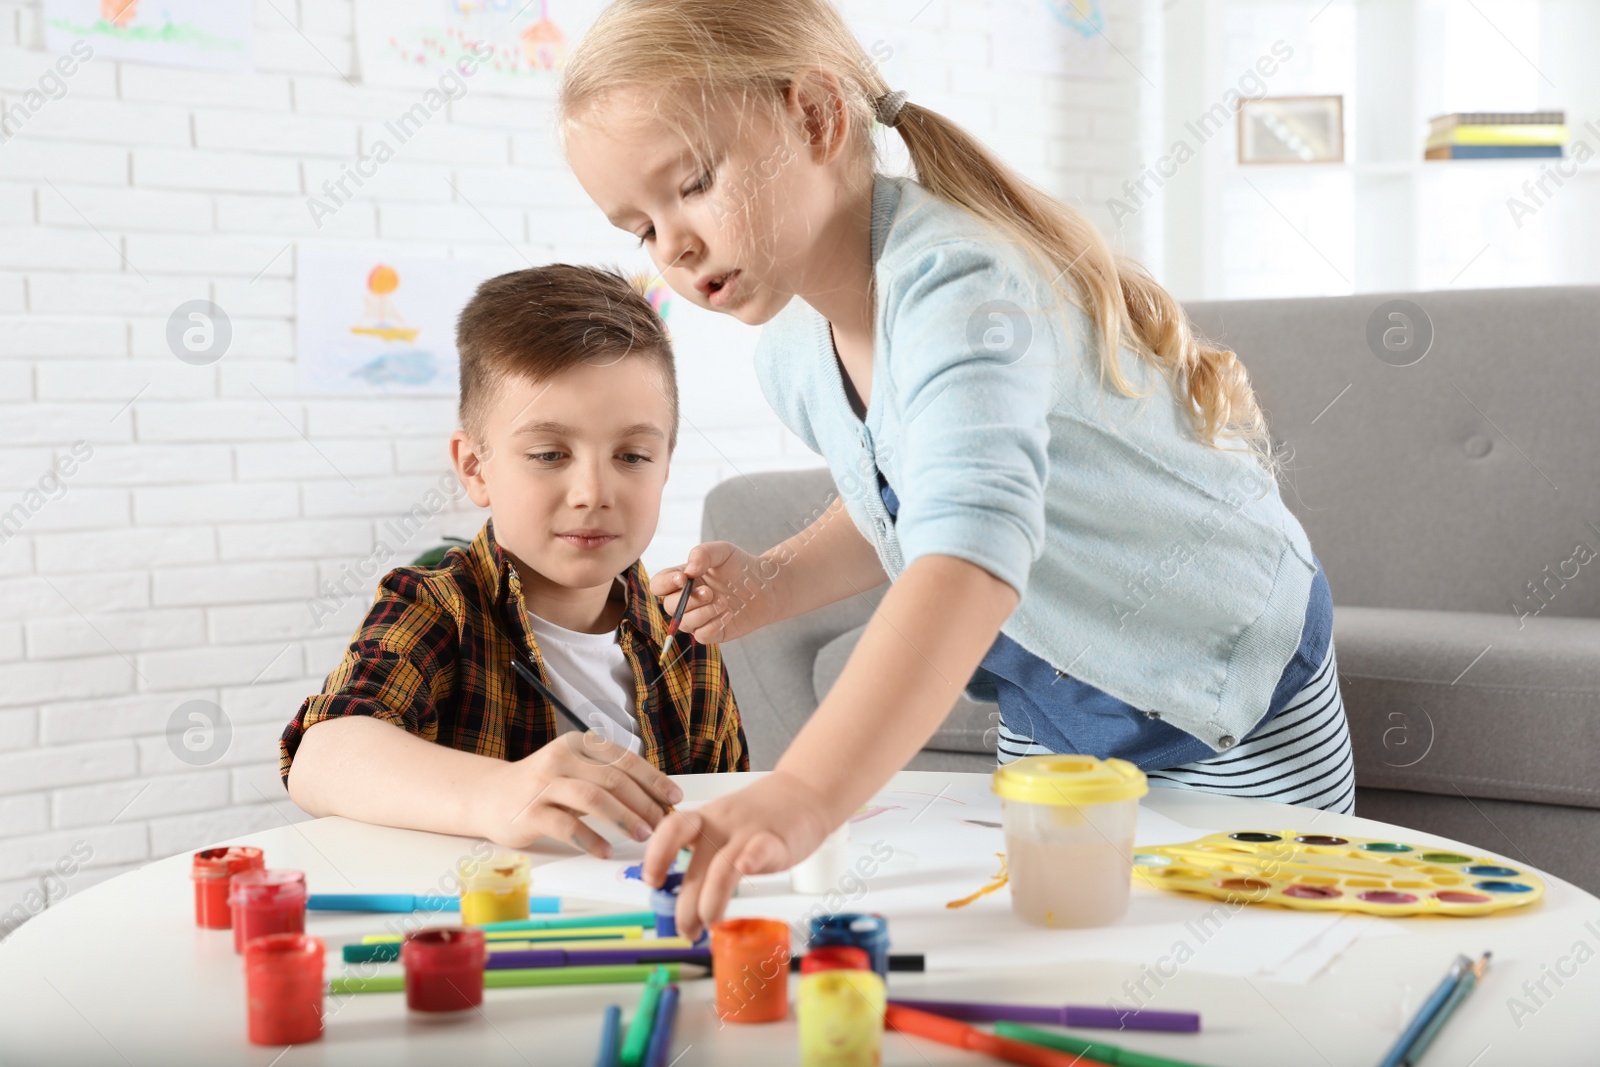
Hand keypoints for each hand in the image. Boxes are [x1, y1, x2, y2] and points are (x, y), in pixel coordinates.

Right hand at [474, 732, 684, 856]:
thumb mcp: (576, 772)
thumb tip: (656, 800)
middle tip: (661, 823)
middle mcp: (561, 759)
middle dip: (643, 803)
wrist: (489, 796)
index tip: (674, 799)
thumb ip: (608, 780)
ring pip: (593, 799)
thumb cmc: (543, 787)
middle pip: (613, 779)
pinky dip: (591, 840)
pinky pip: (567, 826)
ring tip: (643, 836)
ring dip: (624, 818)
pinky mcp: (530, 813)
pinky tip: (606, 851)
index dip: (653, 780)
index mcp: (578, 745)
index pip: (624, 760)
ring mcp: (543, 785)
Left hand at [641, 771, 832, 940]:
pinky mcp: (778, 840)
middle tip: (687, 931)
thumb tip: (686, 907)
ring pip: (722, 867)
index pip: (671, 829)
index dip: (656, 855)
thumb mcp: (723, 829)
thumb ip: (705, 860)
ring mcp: (750, 832)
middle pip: (696, 865)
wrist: (804, 792)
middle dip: (686, 905)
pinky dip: (752, 860)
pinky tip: (745, 871)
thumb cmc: (760, 818)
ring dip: (710, 901)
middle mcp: (722, 824)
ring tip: (709, 922)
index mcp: (705, 821)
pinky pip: (762, 849)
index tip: (653, 882)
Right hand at [651, 541, 783, 644]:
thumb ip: (702, 553)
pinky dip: (713, 626)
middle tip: (710, 592)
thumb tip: (688, 571)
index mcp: (682, 579)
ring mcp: (698, 618)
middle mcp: (686, 600)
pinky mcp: (713, 632)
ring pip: (684, 623)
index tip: (683, 578)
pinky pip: (701, 636)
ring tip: (724, 602)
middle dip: (689, 600)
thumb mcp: (722, 551)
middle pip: (669, 606)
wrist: (766, 584)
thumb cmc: (740, 566)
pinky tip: (728, 614)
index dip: (665, 584)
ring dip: (703, 613)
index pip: (658, 585)